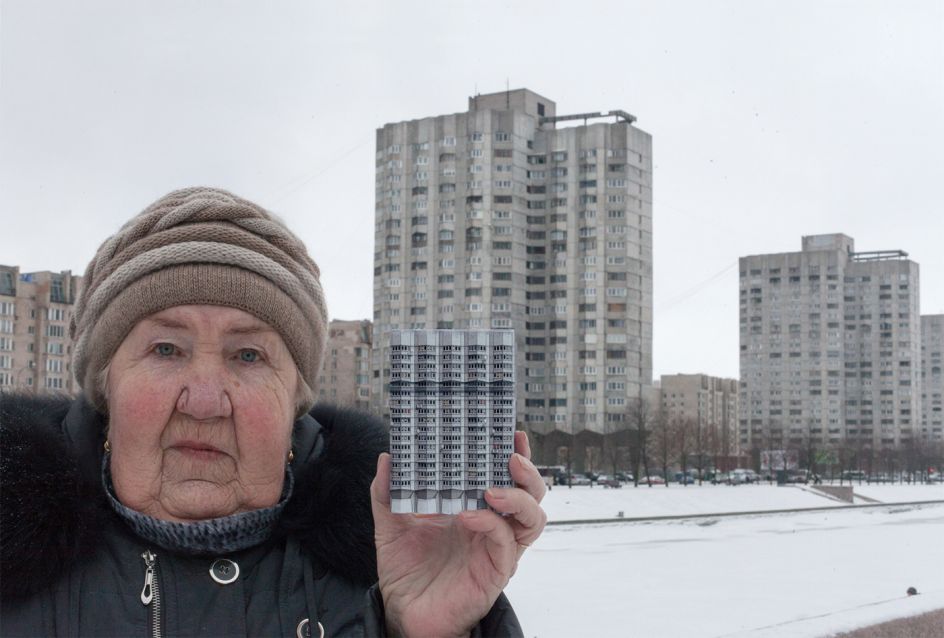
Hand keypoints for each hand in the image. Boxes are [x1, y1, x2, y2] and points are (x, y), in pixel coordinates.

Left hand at [370, 431, 546, 636]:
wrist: (403, 611)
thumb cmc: (406, 568)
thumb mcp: (391, 524)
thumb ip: (387, 492)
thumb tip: (386, 458)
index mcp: (476, 506)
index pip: (507, 476)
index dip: (516, 454)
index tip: (512, 432)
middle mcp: (493, 525)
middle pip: (532, 492)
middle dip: (529, 471)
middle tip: (510, 456)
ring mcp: (497, 547)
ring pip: (533, 517)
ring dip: (518, 496)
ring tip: (491, 488)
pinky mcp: (495, 570)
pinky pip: (506, 542)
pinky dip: (492, 524)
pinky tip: (470, 516)